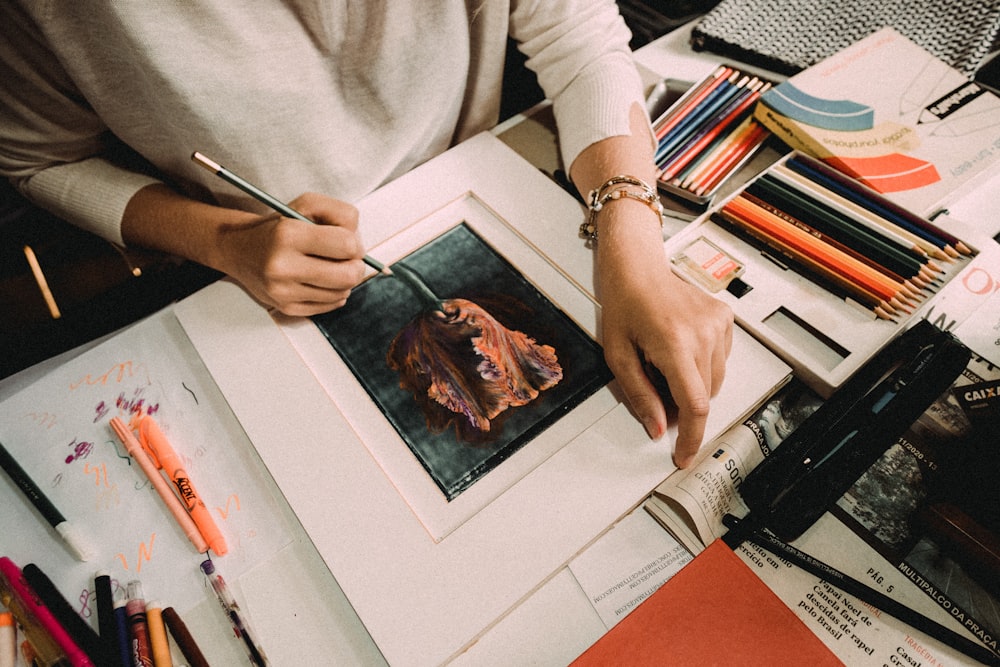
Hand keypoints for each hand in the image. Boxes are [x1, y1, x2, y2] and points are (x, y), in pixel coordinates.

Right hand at [213, 192, 367, 315]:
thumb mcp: (308, 205)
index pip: (347, 245)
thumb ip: (341, 214)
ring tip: (330, 267)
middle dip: (356, 266)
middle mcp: (283, 266)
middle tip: (347, 258)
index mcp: (288, 234)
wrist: (240, 250)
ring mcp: (284, 291)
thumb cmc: (281, 226)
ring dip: (345, 280)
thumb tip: (359, 245)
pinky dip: (334, 293)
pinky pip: (330, 306)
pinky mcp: (286, 308)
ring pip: (342, 293)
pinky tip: (323, 281)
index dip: (354, 243)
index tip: (345, 241)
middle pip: (348, 276)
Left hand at [595, 201, 733, 468]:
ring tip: (663, 365)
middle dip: (683, 409)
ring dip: (692, 387)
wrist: (637, 269)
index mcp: (674, 343)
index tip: (684, 456)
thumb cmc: (623, 306)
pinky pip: (720, 360)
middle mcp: (702, 333)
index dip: (691, 437)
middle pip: (704, 396)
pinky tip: (679, 350)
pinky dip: (702, 367)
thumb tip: (658, 428)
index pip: (694, 405)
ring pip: (714, 381)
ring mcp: (718, 324)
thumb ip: (640, 395)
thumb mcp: (618, 355)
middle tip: (657, 397)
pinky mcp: (724, 319)